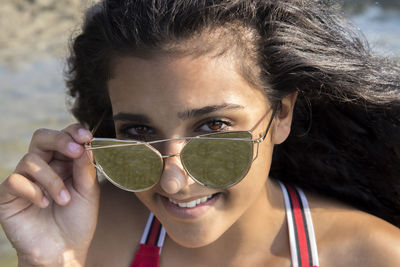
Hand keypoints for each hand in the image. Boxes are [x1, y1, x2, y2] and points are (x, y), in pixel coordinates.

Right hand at [0, 124, 99, 265]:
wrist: (63, 251)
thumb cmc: (77, 221)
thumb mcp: (89, 193)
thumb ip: (85, 169)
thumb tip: (84, 145)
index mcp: (64, 162)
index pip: (64, 136)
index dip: (73, 132)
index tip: (86, 136)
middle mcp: (43, 167)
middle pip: (42, 138)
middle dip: (60, 141)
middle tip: (75, 151)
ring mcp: (25, 179)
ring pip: (31, 159)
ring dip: (52, 179)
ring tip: (64, 200)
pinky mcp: (9, 195)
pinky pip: (15, 180)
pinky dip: (34, 191)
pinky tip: (44, 204)